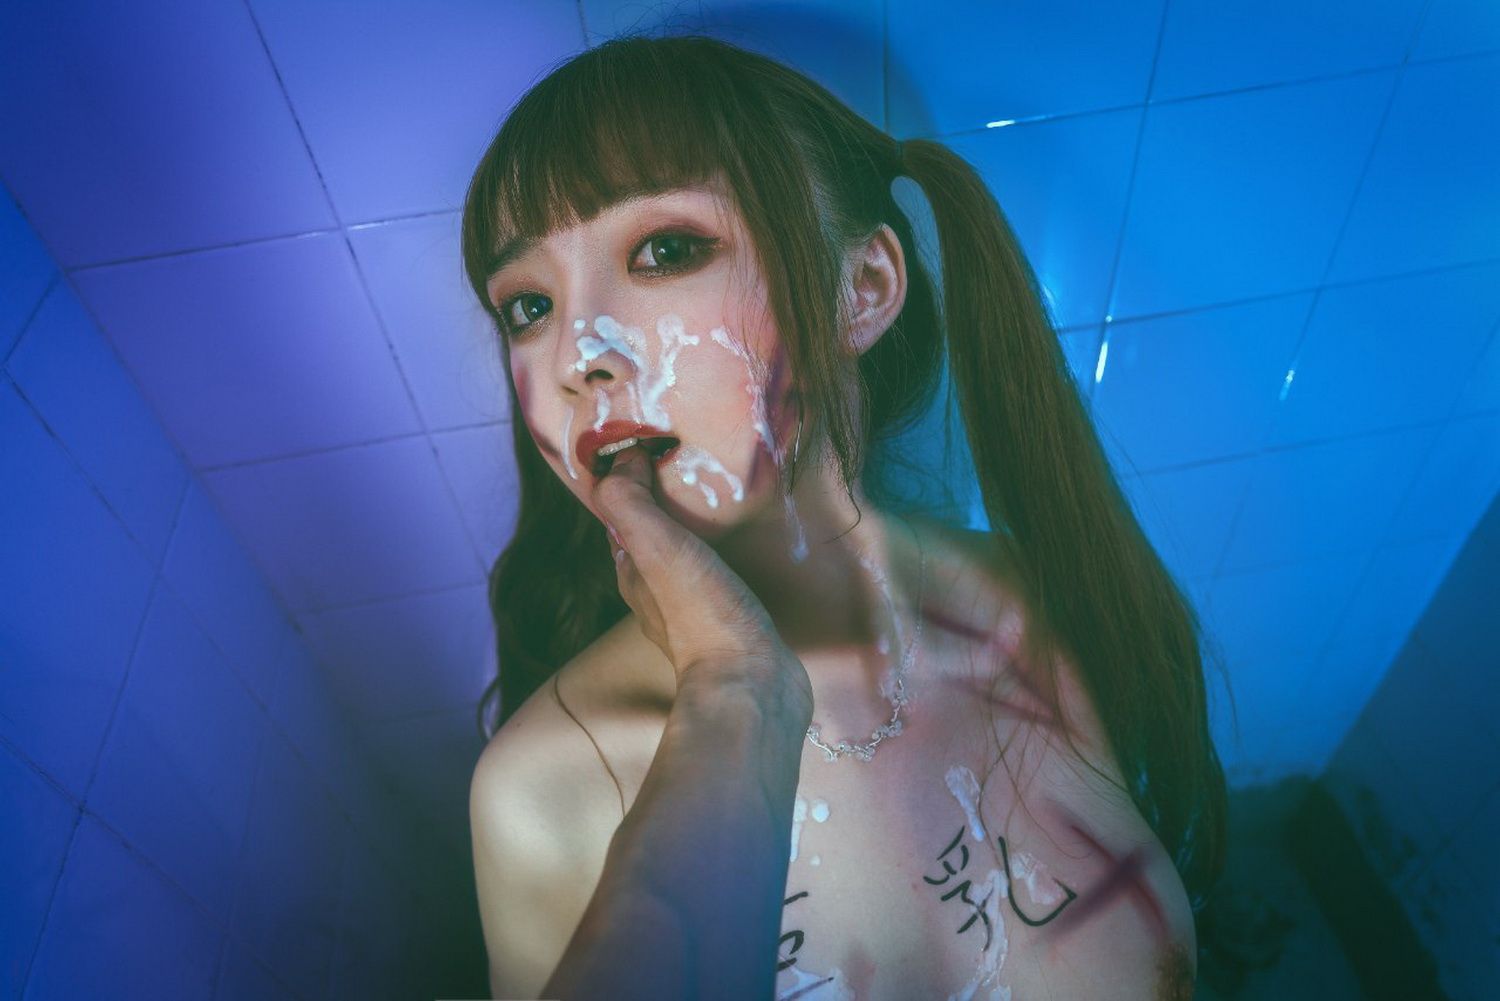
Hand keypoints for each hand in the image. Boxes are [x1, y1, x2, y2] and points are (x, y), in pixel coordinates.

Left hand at [592, 446, 813, 717]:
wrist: (753, 685)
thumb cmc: (702, 612)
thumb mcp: (656, 548)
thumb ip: (630, 502)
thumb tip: (622, 458)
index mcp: (632, 572)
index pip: (622, 514)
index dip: (631, 477)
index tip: (656, 442)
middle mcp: (655, 593)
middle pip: (654, 534)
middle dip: (666, 498)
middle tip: (693, 459)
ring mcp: (696, 610)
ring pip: (687, 554)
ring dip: (699, 525)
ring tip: (724, 491)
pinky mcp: (733, 621)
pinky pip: (722, 574)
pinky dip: (727, 551)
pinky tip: (748, 539)